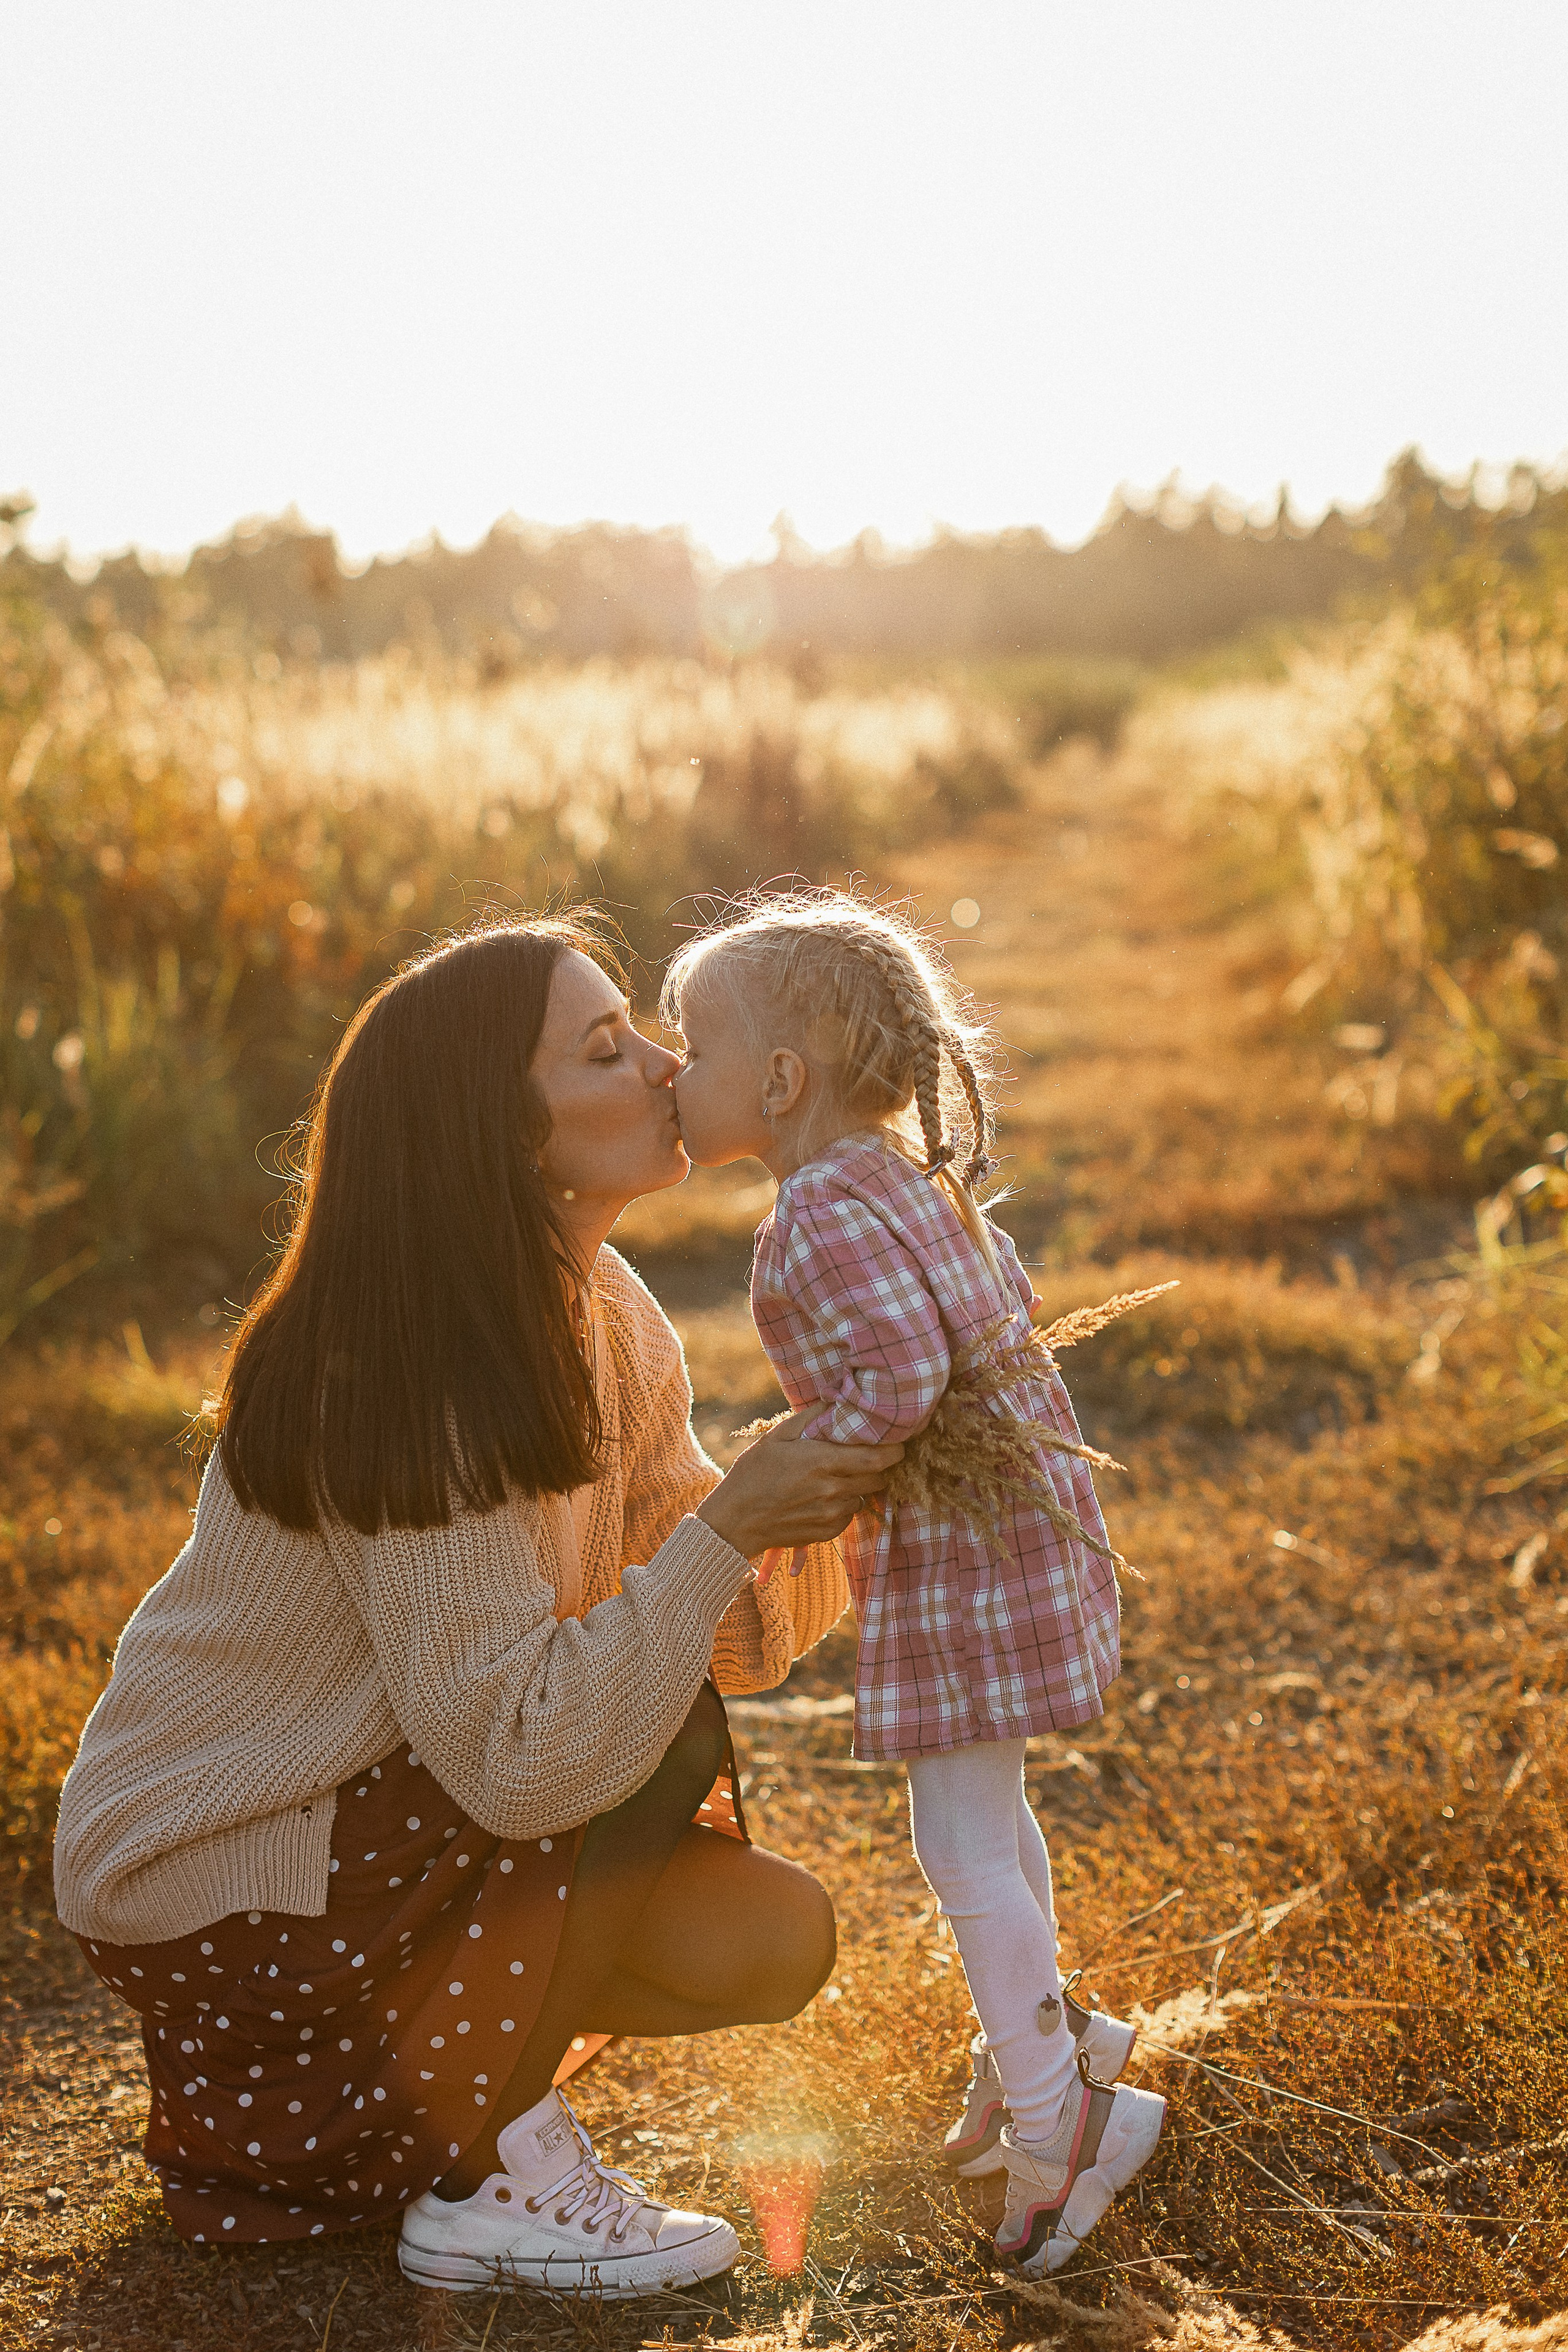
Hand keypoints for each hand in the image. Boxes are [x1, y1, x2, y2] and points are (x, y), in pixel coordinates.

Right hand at [695, 1409, 900, 1559]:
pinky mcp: (827, 1533)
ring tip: (839, 1476)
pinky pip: (850, 1515)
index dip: (895, 1449)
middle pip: (879, 1478)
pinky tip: (825, 1496)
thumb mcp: (776, 1437)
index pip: (878, 1457)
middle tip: (870, 1455)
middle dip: (880, 1466)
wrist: (734, 1520)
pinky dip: (845, 1504)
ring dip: (860, 1485)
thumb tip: (835, 1399)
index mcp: (822, 1461)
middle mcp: (833, 1490)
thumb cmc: (752, 1473)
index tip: (896, 1441)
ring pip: (865, 1496)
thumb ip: (810, 1417)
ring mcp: (831, 1514)